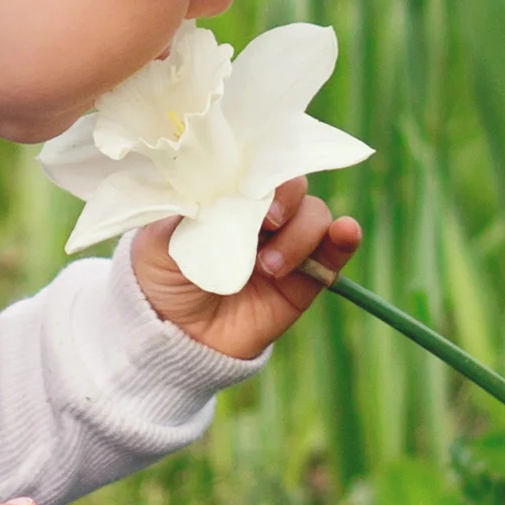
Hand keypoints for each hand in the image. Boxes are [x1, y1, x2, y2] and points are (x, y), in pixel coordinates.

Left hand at [128, 177, 361, 360]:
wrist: (177, 338)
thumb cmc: (161, 278)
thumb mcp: (158, 239)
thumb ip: (184, 210)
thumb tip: (206, 181)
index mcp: (226, 194)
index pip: (255, 165)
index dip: (261, 167)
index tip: (251, 184)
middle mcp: (260, 214)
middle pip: (292, 185)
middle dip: (286, 198)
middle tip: (268, 221)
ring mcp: (285, 244)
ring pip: (314, 215)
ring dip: (300, 234)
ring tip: (269, 267)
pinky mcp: (305, 280)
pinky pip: (333, 253)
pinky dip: (343, 239)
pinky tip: (345, 232)